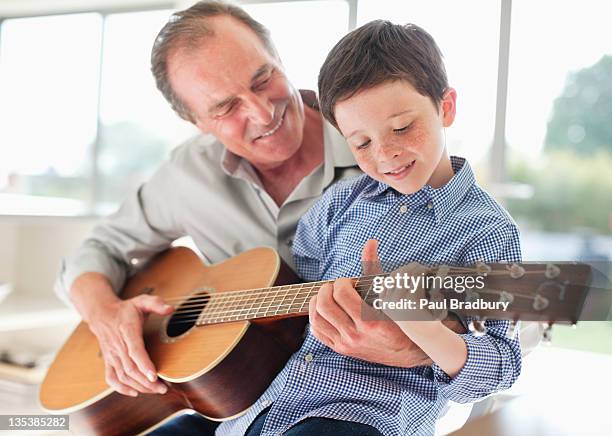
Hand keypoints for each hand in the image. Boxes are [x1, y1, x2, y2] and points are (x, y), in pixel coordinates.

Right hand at [88, 294, 173, 396]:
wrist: (102, 314)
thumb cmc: (126, 309)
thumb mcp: (142, 301)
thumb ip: (156, 303)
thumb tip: (171, 309)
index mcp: (127, 331)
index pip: (134, 350)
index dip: (144, 364)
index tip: (154, 376)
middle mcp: (117, 345)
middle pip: (130, 368)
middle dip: (147, 381)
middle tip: (163, 388)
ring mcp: (111, 355)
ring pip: (123, 376)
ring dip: (139, 386)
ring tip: (156, 390)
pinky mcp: (108, 361)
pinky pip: (111, 378)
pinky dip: (121, 388)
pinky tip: (135, 392)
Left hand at [308, 240, 432, 366]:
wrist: (408, 351)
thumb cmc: (401, 320)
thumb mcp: (391, 295)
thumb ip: (375, 267)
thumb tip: (370, 242)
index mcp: (370, 321)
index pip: (342, 295)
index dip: (342, 283)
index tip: (349, 282)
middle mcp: (356, 335)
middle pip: (324, 306)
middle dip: (326, 290)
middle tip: (334, 287)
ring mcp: (346, 344)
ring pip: (316, 319)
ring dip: (317, 302)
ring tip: (327, 296)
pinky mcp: (341, 349)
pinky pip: (317, 332)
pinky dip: (315, 317)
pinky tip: (324, 309)